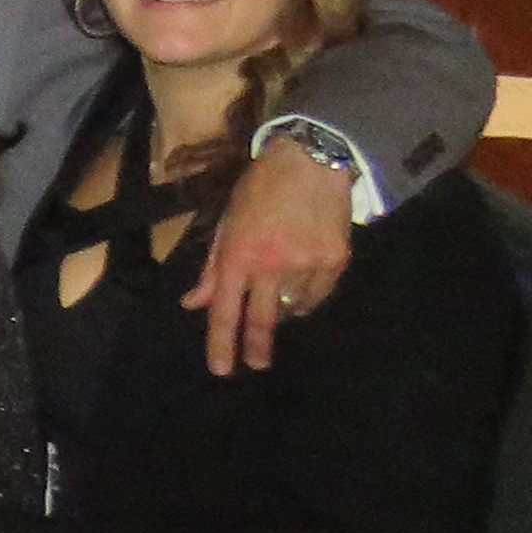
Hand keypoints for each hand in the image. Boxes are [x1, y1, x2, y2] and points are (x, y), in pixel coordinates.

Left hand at [186, 142, 354, 374]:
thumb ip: (213, 268)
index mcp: (238, 255)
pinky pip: (319, 295)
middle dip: (257, 347)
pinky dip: (308, 297)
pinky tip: (302, 285)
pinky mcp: (336, 260)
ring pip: (293, 308)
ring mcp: (307, 264)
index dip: (221, 345)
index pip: (225, 311)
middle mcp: (271, 265)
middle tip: (257, 364)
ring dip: (283, 311)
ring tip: (279, 297)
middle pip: (262, 320)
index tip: (222, 371)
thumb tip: (195, 304)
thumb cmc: (260, 190)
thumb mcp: (226, 224)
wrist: (312, 161)